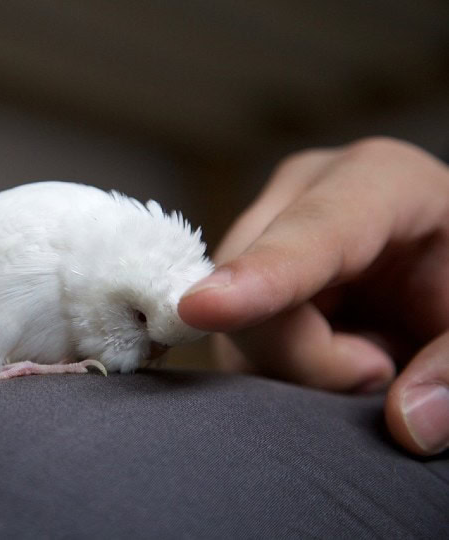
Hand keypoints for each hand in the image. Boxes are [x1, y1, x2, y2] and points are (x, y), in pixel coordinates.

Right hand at [179, 137, 448, 455]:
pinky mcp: (244, 273)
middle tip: (380, 369)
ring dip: (297, 370)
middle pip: (251, 289)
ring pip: (233, 327)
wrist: (440, 268)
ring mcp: (266, 232)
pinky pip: (235, 342)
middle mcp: (304, 196)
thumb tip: (409, 423)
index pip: (313, 232)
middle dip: (308, 358)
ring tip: (366, 355)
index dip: (261, 275)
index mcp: (378, 180)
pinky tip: (331, 353)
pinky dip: (282, 370)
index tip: (204, 310)